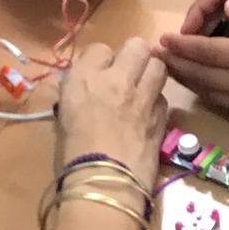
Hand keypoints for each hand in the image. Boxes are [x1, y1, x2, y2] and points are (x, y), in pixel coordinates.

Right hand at [54, 36, 169, 182]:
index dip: (102, 60)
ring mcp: (142, 97)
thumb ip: (77, 94)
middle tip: (128, 73)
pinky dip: (157, 103)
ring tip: (142, 89)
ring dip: (151, 74)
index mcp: (83, 77)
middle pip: (136, 45)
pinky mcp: (161, 117)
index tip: (99, 74)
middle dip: (134, 56)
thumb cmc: (72, 155)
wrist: (103, 183)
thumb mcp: (63, 117)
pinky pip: (164, 98)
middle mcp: (116, 79)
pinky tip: (148, 116)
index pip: (99, 48)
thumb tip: (87, 88)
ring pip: (158, 66)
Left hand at [158, 0, 228, 117]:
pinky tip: (201, 86)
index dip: (181, 46)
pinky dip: (207, 93)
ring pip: (209, 93)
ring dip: (187, 81)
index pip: (205, 51)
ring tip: (171, 69)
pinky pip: (224, 105)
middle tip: (154, 57)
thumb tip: (227, 7)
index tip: (160, 40)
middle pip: (200, 75)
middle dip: (176, 65)